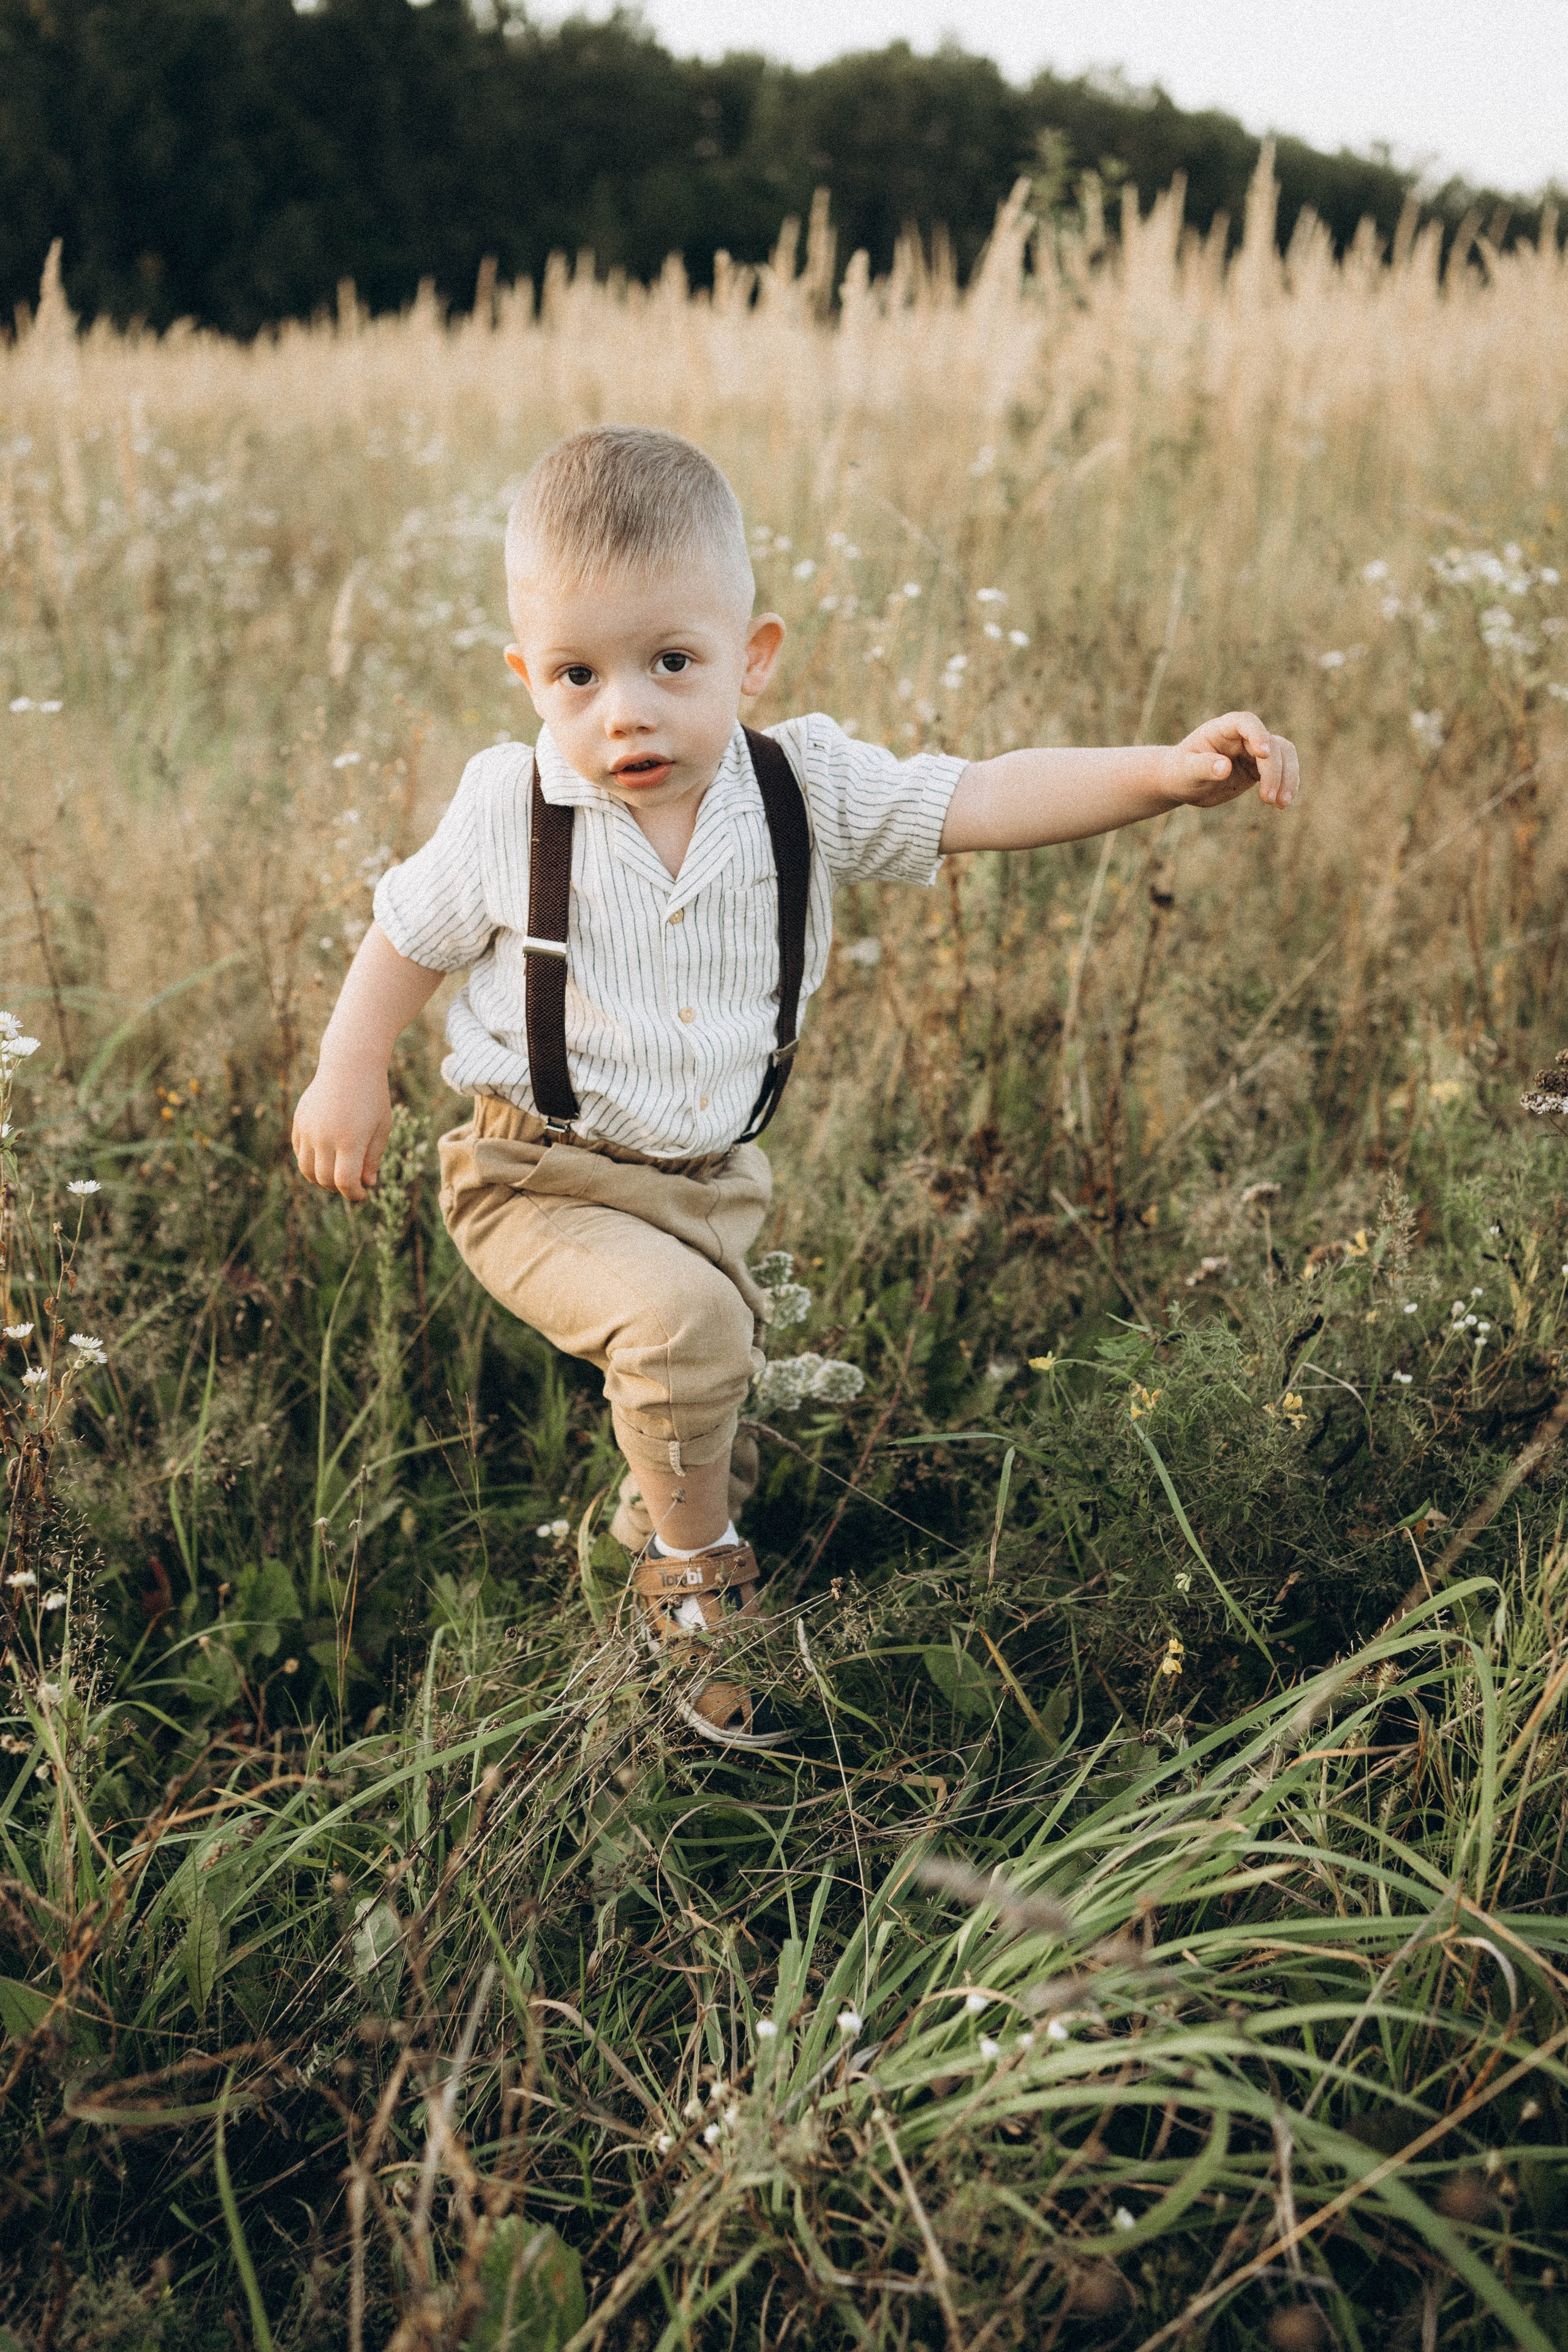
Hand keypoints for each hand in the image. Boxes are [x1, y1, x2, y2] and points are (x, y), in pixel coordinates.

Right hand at [291, 1058, 391, 1203]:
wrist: (349, 1064)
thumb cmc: (372, 1096)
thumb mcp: (381, 1128)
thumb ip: (373, 1158)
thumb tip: (366, 1183)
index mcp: (349, 1140)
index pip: (344, 1181)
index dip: (353, 1194)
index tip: (362, 1194)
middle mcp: (324, 1137)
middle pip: (324, 1178)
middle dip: (338, 1187)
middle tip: (352, 1183)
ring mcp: (308, 1129)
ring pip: (306, 1169)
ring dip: (320, 1178)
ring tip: (336, 1175)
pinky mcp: (299, 1122)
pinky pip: (299, 1152)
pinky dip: (310, 1161)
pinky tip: (325, 1157)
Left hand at [1163, 712, 1298, 810]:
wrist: (1182, 783)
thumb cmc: (1179, 773)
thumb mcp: (1185, 772)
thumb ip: (1203, 767)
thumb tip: (1224, 767)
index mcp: (1222, 729)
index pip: (1246, 722)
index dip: (1258, 734)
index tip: (1263, 755)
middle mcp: (1242, 736)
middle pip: (1271, 743)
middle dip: (1275, 770)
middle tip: (1268, 799)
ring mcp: (1253, 751)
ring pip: (1284, 755)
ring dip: (1287, 777)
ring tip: (1280, 804)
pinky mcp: (1259, 768)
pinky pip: (1283, 770)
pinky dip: (1287, 784)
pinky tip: (1282, 802)